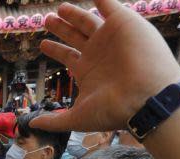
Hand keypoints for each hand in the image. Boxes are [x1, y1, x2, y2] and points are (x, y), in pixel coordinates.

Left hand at [30, 0, 179, 132]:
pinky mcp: (124, 22)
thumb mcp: (77, 117)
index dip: (55, 49)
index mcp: (87, 71)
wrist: (148, 97)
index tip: (43, 44)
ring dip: (74, 13)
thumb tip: (32, 125)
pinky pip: (109, 4)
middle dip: (60, 28)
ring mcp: (110, 37)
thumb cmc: (113, 110)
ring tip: (60, 8)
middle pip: (74, 35)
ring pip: (87, 19)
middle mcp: (98, 53)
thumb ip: (55, 120)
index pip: (67, 56)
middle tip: (47, 20)